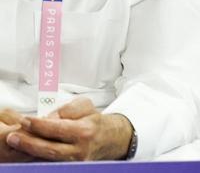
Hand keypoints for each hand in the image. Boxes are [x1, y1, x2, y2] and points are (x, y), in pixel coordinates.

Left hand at [5, 98, 132, 160]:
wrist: (112, 139)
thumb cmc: (96, 122)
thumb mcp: (86, 106)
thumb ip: (66, 109)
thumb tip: (47, 118)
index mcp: (86, 131)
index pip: (57, 128)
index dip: (39, 125)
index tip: (25, 120)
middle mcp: (81, 149)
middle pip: (50, 149)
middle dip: (29, 142)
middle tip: (14, 136)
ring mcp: (76, 162)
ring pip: (49, 159)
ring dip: (30, 152)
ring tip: (17, 142)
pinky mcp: (72, 168)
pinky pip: (52, 163)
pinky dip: (38, 157)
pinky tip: (28, 151)